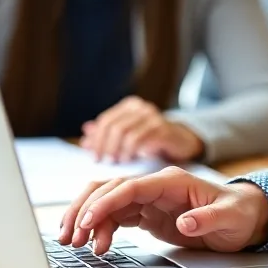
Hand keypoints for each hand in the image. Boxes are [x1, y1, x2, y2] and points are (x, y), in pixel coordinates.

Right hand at [58, 167, 267, 254]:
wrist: (245, 216)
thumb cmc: (238, 212)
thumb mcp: (229, 217)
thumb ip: (208, 218)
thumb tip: (186, 222)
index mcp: (173, 181)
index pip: (131, 186)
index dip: (105, 203)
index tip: (86, 222)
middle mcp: (157, 186)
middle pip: (111, 189)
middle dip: (86, 210)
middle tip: (71, 237)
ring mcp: (150, 199)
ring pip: (108, 202)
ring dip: (87, 219)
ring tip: (74, 243)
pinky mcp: (147, 213)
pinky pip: (116, 216)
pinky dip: (100, 228)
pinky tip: (94, 245)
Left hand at [80, 96, 203, 162]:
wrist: (181, 141)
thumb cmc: (151, 139)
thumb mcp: (128, 134)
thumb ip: (107, 132)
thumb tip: (86, 130)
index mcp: (130, 106)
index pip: (106, 120)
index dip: (97, 139)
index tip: (93, 156)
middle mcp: (142, 108)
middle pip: (114, 126)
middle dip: (105, 146)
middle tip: (103, 161)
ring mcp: (154, 116)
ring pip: (125, 132)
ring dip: (117, 150)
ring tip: (116, 162)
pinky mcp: (164, 128)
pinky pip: (141, 139)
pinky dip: (131, 151)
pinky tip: (130, 160)